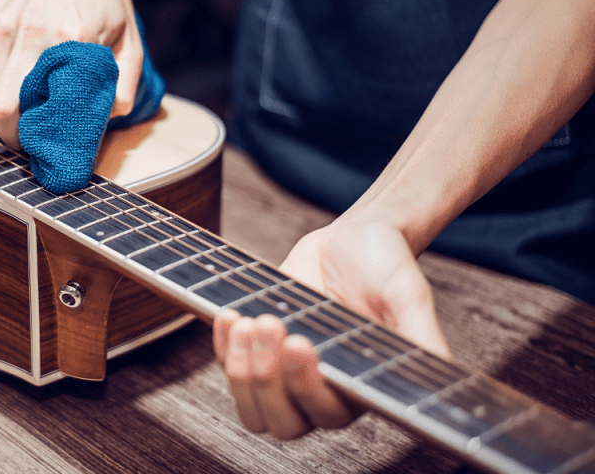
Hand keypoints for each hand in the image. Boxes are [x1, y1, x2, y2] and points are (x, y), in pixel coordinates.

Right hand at [0, 0, 142, 148]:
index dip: (41, 137)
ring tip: (26, 114)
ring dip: (3, 115)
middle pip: (0, 111)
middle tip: (32, 141)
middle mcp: (30, 32)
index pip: (43, 108)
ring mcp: (1, 27)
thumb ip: (126, 82)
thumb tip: (110, 116)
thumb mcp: (130, 37)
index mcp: (70, 38)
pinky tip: (18, 81)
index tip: (50, 149)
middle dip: (13, 137)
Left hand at [212, 215, 449, 439]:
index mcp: (359, 388)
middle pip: (282, 423)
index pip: (327, 416)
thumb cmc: (386, 268)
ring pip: (251, 407)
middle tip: (272, 328)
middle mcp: (320, 391)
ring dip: (241, 368)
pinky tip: (231, 316)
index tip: (302, 345)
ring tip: (250, 321)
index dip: (306, 390)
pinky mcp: (257, 351)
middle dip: (267, 380)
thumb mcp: (408, 295)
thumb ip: (420, 334)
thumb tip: (439, 369)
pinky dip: (222, 346)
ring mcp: (285, 374)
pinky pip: (228, 367)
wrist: (353, 238)